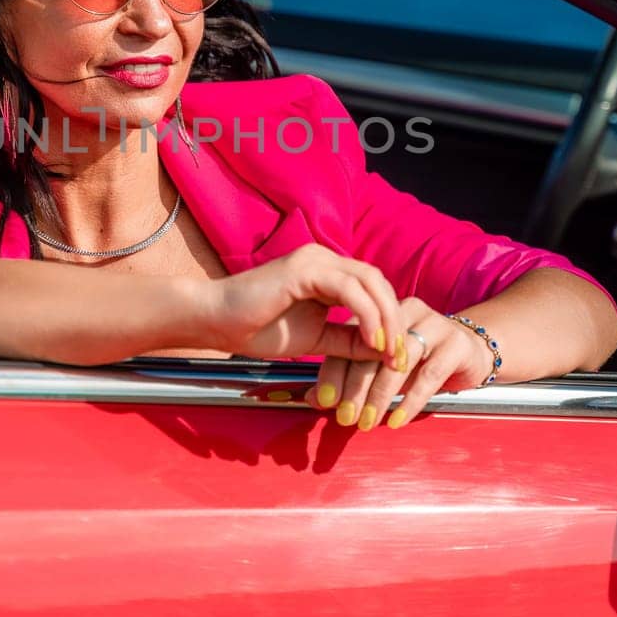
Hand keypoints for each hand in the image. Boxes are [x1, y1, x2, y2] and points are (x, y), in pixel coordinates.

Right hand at [206, 244, 405, 363]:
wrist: (215, 323)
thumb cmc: (256, 329)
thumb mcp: (316, 339)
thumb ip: (348, 340)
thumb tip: (384, 350)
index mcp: (328, 273)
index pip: (373, 289)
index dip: (391, 320)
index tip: (398, 356)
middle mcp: (324, 259)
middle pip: (378, 282)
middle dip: (395, 319)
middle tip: (401, 355)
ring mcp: (315, 260)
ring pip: (369, 281)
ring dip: (386, 317)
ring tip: (390, 350)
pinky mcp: (304, 269)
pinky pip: (349, 289)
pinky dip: (367, 315)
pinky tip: (372, 340)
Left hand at [308, 296, 494, 429]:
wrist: (471, 352)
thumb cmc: (419, 361)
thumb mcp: (381, 369)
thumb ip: (348, 379)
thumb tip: (314, 399)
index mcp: (381, 313)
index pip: (350, 340)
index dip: (334, 371)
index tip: (324, 401)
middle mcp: (405, 313)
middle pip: (372, 350)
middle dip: (355, 388)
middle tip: (345, 417)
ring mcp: (434, 325)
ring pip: (398, 362)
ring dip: (380, 396)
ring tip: (368, 422)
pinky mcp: (456, 344)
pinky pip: (429, 375)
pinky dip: (410, 401)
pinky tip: (397, 420)